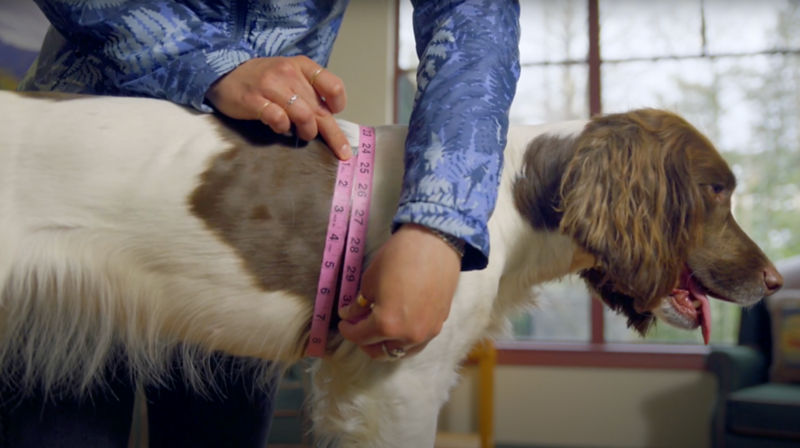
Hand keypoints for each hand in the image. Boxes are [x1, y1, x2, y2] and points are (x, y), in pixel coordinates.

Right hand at [205, 55, 351, 159]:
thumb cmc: (262, 79)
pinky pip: (277, 119)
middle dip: (333, 135)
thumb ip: (308, 93)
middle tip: (341, 152)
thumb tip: (329, 120)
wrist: (223, 73)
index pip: (333, 85)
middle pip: (320, 109)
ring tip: (302, 136)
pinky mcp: (254, 100)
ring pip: (303, 115)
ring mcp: (270, 86)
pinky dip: (282, 128)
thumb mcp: (289, 76)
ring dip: (307, 131)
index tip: (335, 114)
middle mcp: (289, 73)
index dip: (338, 104)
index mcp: (302, 66)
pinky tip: (279, 128)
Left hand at [338, 224, 460, 358]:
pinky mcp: (439, 325)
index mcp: (387, 325)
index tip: (343, 321)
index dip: (348, 330)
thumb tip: (351, 315)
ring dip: (386, 344)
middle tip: (358, 327)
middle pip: (380, 352)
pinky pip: (417, 342)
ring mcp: (427, 333)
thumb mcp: (370, 280)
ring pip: (401, 351)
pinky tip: (398, 326)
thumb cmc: (399, 257)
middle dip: (365, 342)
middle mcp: (408, 336)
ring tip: (378, 329)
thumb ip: (359, 304)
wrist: (436, 243)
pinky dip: (404, 340)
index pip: (360, 337)